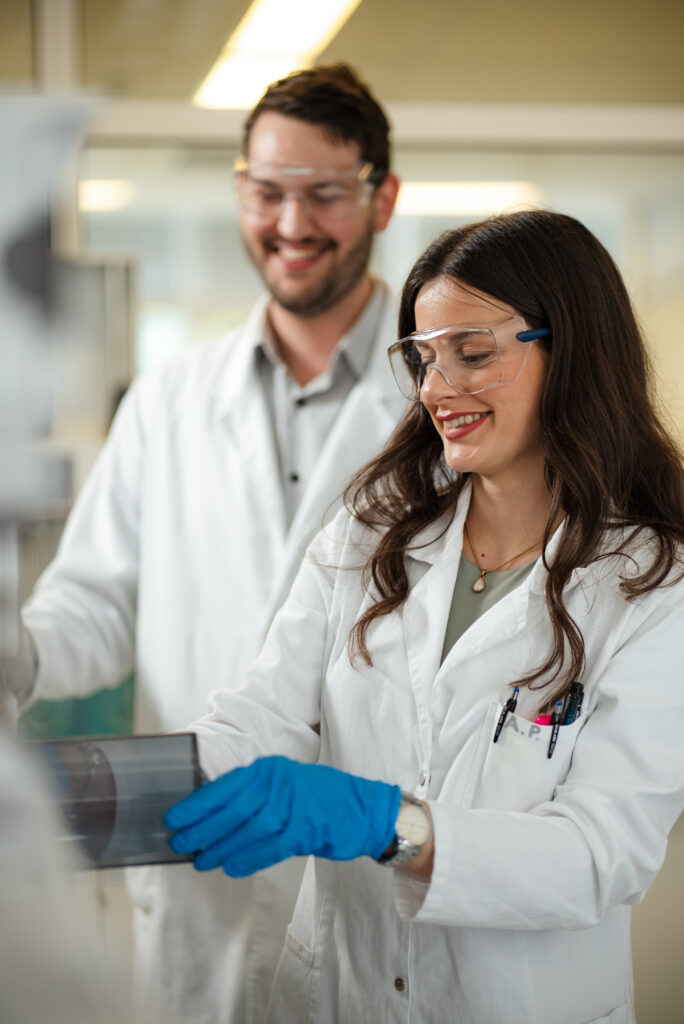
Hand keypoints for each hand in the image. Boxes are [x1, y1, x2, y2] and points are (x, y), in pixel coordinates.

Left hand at [164, 756, 400, 876]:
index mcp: (269, 768)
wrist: (364, 808)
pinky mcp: (304, 830)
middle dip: (201, 830)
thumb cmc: (319, 797)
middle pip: (231, 811)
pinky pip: (267, 849)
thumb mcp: (284, 782)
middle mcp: (278, 784)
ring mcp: (292, 807)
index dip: (197, 805)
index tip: (174, 818)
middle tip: (180, 844)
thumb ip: (254, 792)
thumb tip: (213, 815)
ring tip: (202, 861)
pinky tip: (231, 867)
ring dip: (220, 849)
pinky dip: (247, 860)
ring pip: (246, 832)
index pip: (224, 786)